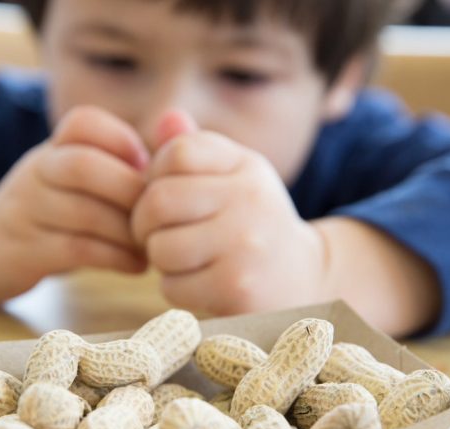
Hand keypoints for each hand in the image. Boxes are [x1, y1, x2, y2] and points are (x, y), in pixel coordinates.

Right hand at [0, 106, 149, 302]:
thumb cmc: (51, 214)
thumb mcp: (73, 179)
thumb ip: (120, 164)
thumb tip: (181, 144)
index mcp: (52, 149)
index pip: (82, 122)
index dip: (121, 140)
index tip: (146, 168)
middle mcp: (35, 173)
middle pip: (82, 165)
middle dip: (130, 190)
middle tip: (160, 215)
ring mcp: (25, 211)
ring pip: (82, 212)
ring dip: (128, 231)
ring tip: (153, 245)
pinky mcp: (23, 251)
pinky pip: (75, 249)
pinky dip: (115, 258)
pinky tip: (136, 265)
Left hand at [131, 111, 327, 314]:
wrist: (304, 280)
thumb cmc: (252, 226)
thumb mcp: (234, 179)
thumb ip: (197, 150)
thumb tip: (166, 118)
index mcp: (246, 166)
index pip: (177, 153)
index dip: (155, 177)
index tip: (167, 197)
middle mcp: (250, 198)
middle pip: (159, 200)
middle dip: (145, 223)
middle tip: (157, 235)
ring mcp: (246, 244)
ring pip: (161, 247)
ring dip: (160, 260)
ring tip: (184, 260)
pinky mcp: (237, 287)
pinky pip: (172, 286)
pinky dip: (176, 290)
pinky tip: (200, 285)